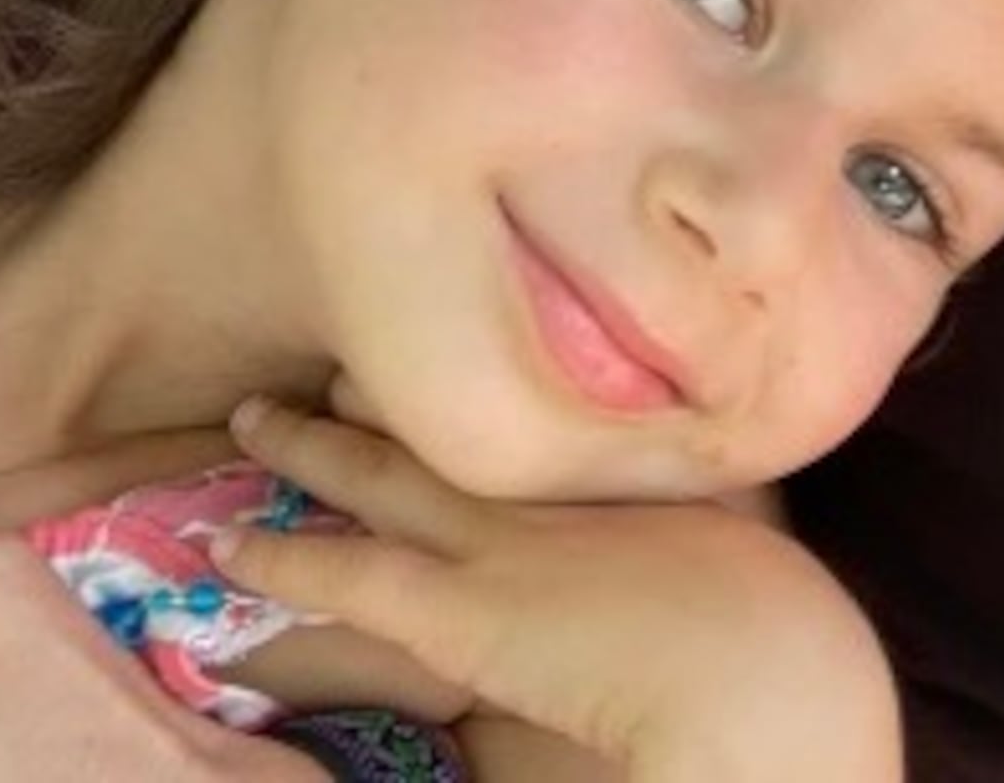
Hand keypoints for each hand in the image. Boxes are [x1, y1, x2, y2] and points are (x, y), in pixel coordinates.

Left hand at [215, 400, 900, 782]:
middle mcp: (544, 478)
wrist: (755, 668)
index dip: (477, 361)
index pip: (530, 394)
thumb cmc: (778, 615)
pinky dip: (282, 553)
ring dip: (309, 445)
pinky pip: (346, 572)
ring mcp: (494, 539)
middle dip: (382, 383)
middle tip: (328, 351)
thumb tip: (736, 470)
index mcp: (616, 456)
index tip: (438, 335)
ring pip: (378, 473)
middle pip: (446, 410)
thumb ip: (730, 495)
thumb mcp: (760, 525)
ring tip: (252, 418)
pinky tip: (225, 544)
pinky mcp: (456, 612)